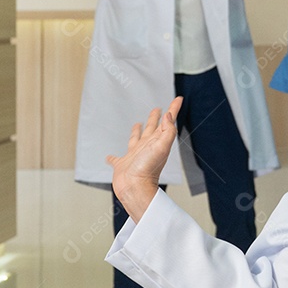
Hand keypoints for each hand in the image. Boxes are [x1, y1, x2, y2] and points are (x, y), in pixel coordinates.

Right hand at [107, 96, 182, 222]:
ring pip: (135, 140)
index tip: (178, 99)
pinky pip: (116, 159)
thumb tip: (169, 116)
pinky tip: (109, 157)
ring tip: (137, 124)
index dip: (173, 109)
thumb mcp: (162, 147)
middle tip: (157, 109)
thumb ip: (168, 131)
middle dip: (155, 118)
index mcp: (157, 141)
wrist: (135, 188)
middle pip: (152, 128)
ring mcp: (134, 156)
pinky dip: (112, 158)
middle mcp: (147, 147)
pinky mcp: (122, 165)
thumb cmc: (148, 170)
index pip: (167, 122)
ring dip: (136, 132)